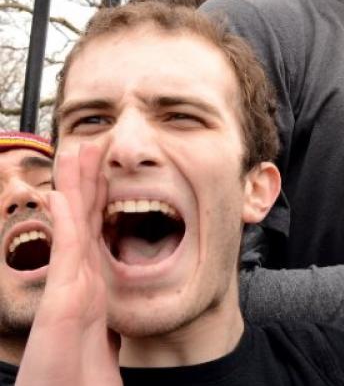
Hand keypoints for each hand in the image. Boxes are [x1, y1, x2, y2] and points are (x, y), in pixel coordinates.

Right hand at [16, 144, 120, 385]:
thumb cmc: (74, 384)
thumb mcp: (99, 352)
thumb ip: (107, 334)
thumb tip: (117, 329)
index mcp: (89, 291)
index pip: (95, 234)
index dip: (98, 201)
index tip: (102, 172)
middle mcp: (78, 285)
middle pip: (83, 222)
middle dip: (85, 182)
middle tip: (87, 146)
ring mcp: (69, 291)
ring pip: (74, 228)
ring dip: (74, 188)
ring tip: (74, 153)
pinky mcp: (64, 304)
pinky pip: (67, 254)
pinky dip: (66, 223)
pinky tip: (62, 196)